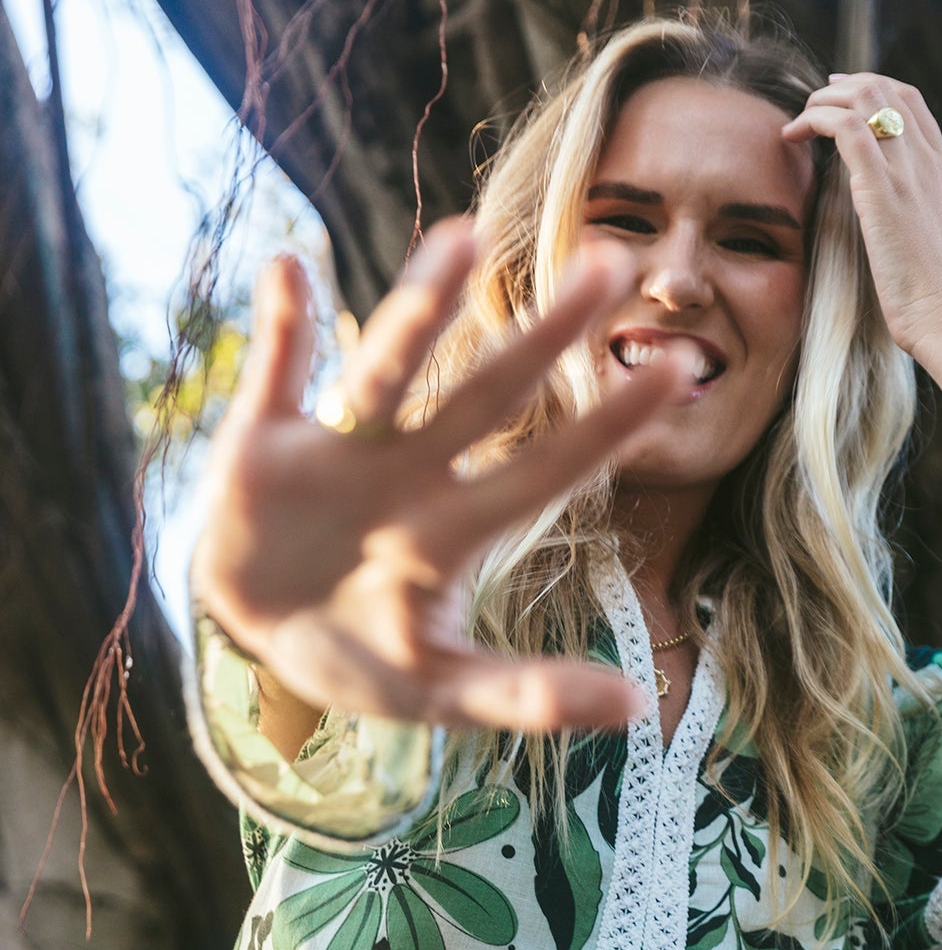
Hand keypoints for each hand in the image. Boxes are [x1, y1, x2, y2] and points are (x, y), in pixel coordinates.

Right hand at [191, 219, 694, 733]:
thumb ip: (529, 697)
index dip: (606, 430)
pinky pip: (275, 372)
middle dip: (543, 335)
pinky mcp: (264, 440)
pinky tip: (289, 269)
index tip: (675, 372)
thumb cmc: (363, 658)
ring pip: (387, 368)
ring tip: (461, 241)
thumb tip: (635, 708)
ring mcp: (341, 448)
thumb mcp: (443, 693)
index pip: (545, 472)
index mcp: (455, 530)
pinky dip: (279, 326)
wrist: (259, 634)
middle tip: (613, 263)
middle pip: (486, 394)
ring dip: (420, 307)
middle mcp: (413, 471)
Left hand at [782, 74, 941, 365]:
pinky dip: (815, 119)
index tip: (842, 97)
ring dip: (823, 99)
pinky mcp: (880, 188)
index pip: (911, 104)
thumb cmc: (940, 303)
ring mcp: (907, 171)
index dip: (874, 90)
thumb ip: (919, 227)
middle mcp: (927, 161)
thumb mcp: (936, 252)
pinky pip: (845, 127)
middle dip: (843, 86)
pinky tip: (795, 135)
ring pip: (865, 97)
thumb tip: (902, 233)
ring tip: (799, 120)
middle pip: (886, 88)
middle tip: (814, 101)